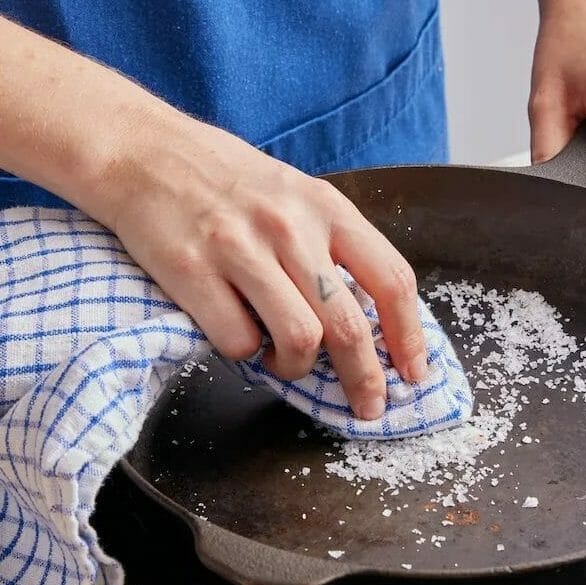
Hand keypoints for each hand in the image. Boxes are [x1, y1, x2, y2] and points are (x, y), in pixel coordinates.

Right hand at [89, 113, 427, 419]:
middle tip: (367, 405)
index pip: (391, 280)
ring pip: (299, 340)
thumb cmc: (229, 180)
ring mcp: (240, 249)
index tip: (413, 371)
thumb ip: (333, 248)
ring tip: (285, 361)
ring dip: (297, 369)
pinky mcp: (192, 271)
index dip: (410, 336)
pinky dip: (247, 355)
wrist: (145, 152)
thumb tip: (369, 319)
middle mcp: (290, 227)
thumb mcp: (297, 196)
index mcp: (326, 208)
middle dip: (365, 379)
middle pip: (349, 325)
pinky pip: (239, 341)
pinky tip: (243, 338)